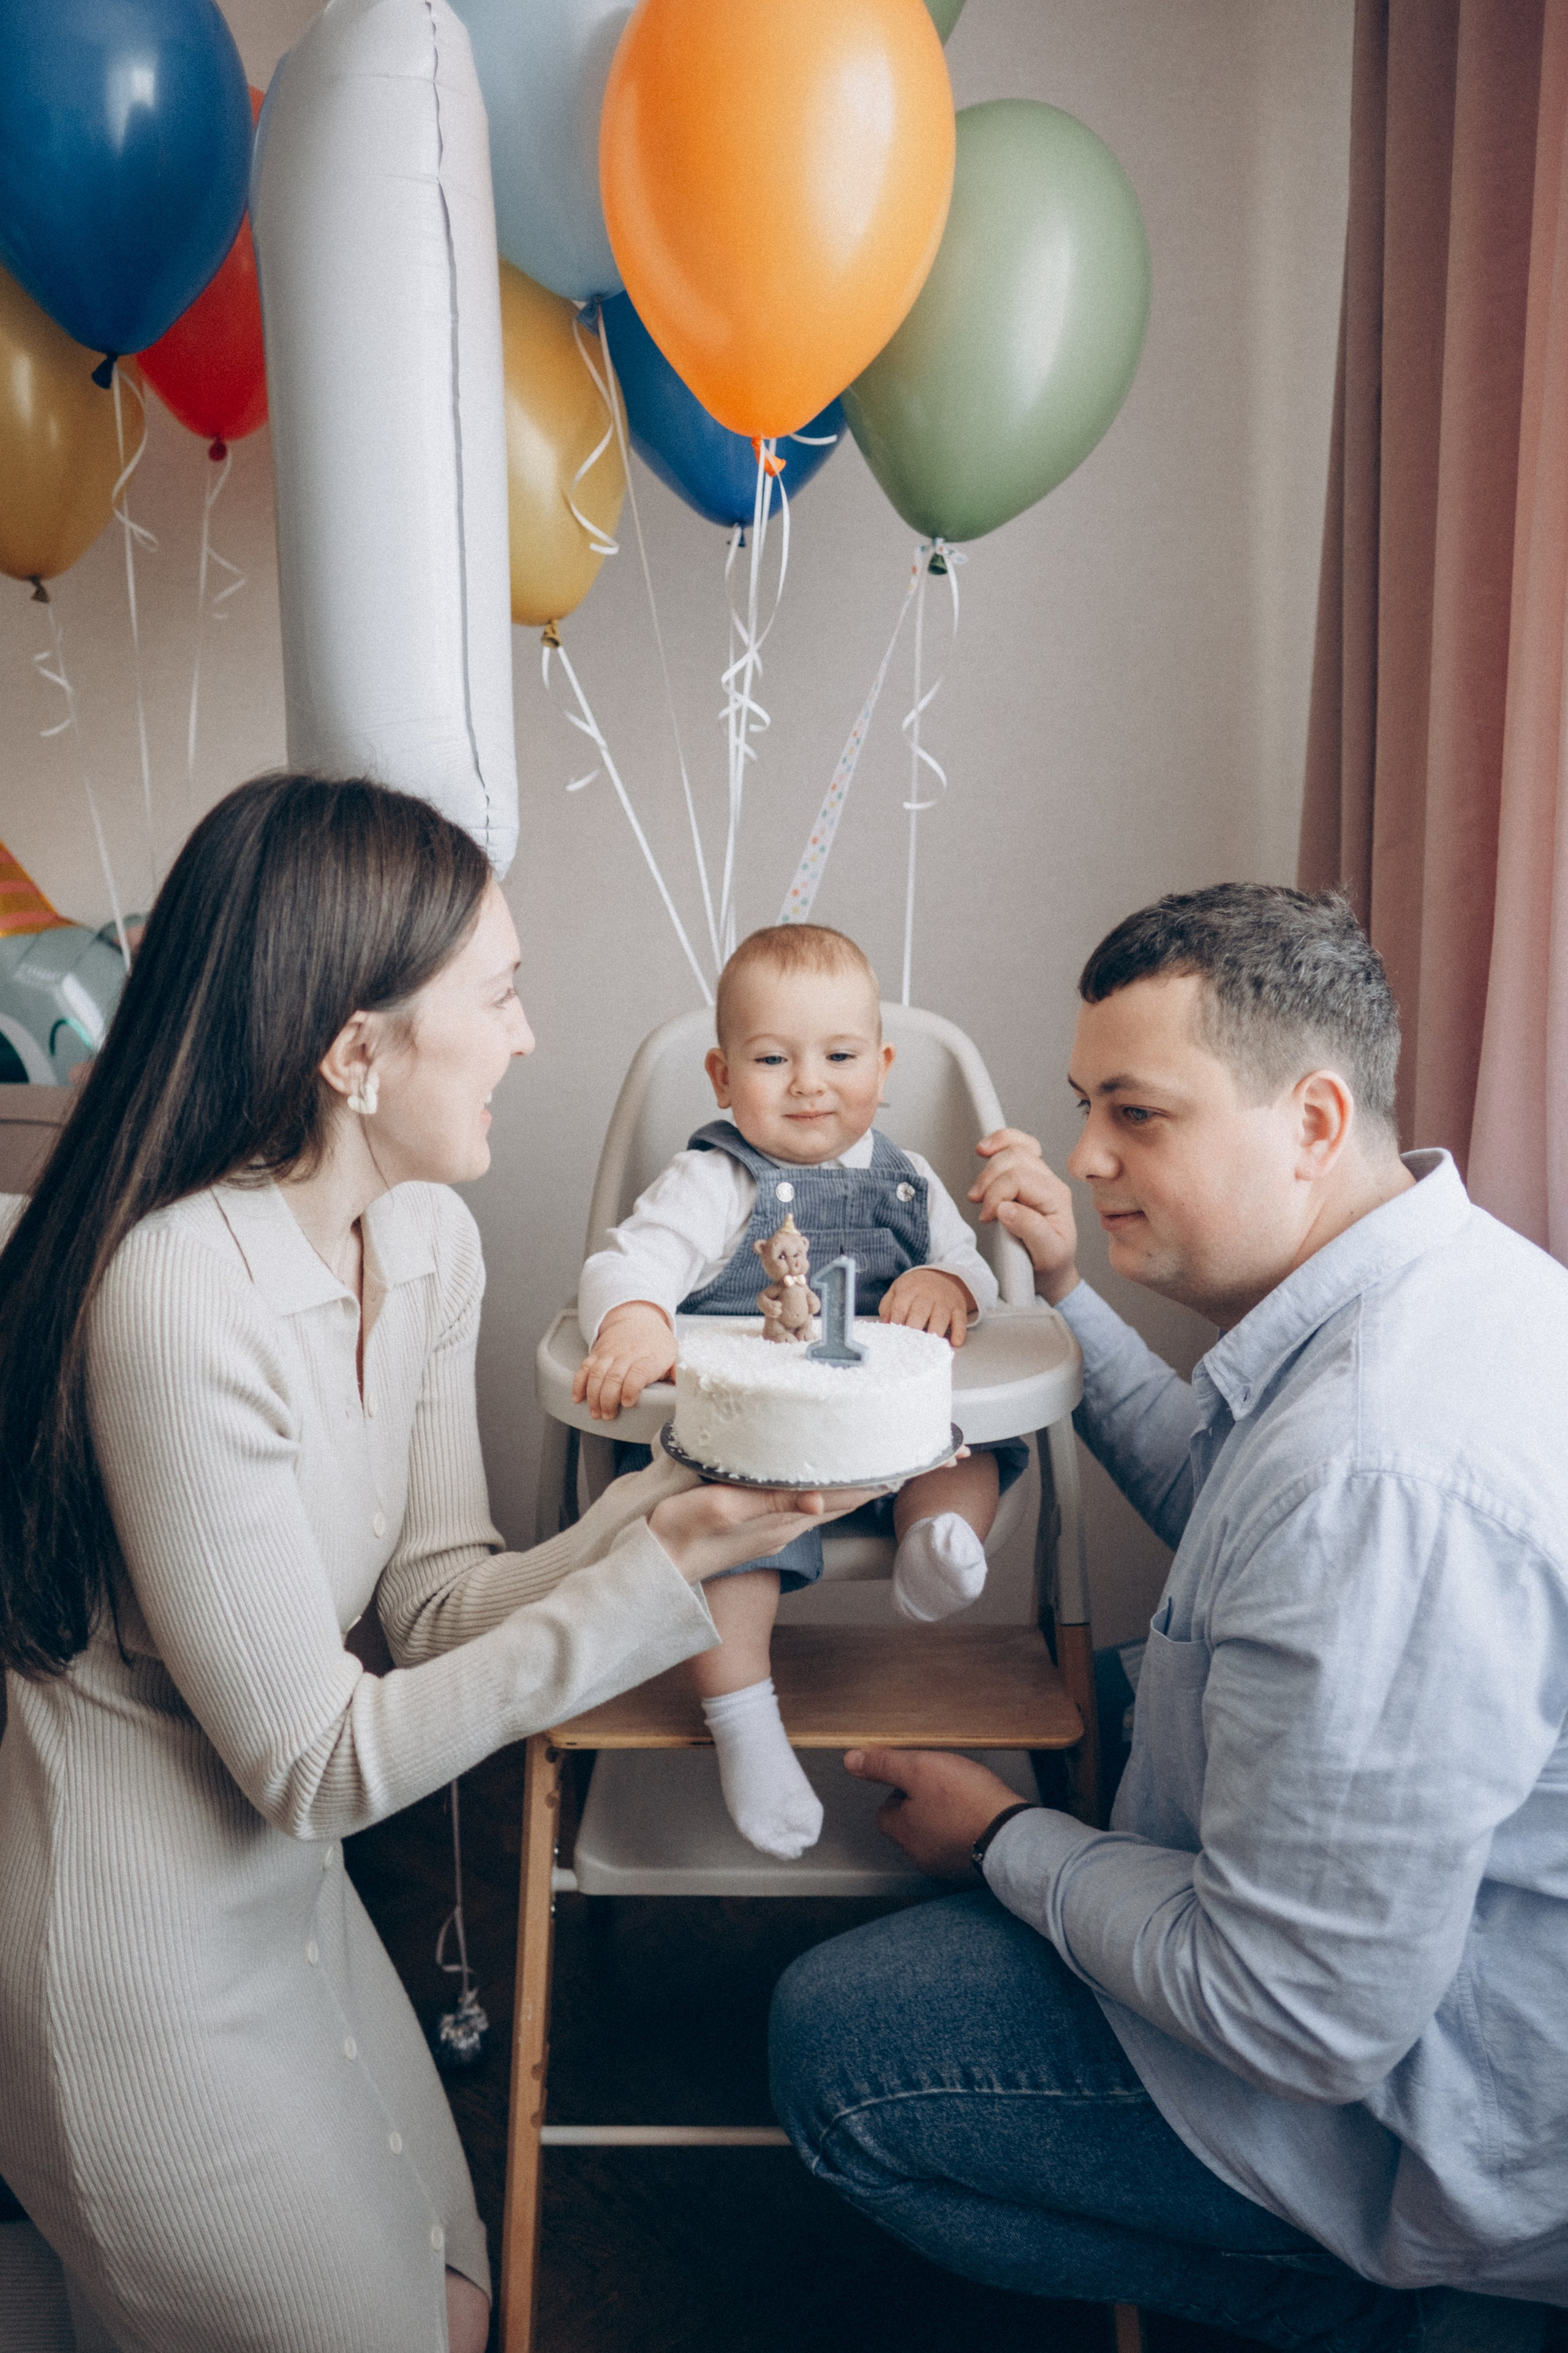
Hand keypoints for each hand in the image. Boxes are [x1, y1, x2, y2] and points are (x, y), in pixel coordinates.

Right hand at [572, 1302, 675, 1419]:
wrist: (638, 1317)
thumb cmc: (657, 1343)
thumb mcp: (674, 1355)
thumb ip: (679, 1374)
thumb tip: (686, 1389)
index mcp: (649, 1357)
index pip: (638, 1373)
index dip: (630, 1388)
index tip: (627, 1402)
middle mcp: (628, 1354)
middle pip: (614, 1377)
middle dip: (608, 1399)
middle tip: (608, 1415)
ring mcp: (610, 1354)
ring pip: (597, 1374)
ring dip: (593, 1395)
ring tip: (595, 1412)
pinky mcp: (597, 1354)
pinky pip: (584, 1368)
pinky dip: (579, 1383)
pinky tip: (578, 1398)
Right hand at [649, 1481, 884, 1585]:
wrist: (656, 1568)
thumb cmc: (680, 1532)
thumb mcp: (722, 1508)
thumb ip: (771, 1502)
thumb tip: (818, 1502)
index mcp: (780, 1519)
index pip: (838, 1498)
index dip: (869, 1482)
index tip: (899, 1465)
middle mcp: (784, 1527)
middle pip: (838, 1502)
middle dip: (865, 1483)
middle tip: (893, 1461)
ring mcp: (770, 1531)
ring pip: (821, 1506)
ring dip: (845, 1489)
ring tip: (867, 1470)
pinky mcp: (755, 1531)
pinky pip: (800, 1509)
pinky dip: (819, 1494)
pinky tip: (817, 1486)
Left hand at [844, 1747, 1027, 1877]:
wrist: (1012, 1834)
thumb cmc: (968, 1801)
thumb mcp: (919, 1769)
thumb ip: (884, 1764)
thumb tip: (851, 1760)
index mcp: (904, 1832)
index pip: (886, 1812)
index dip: (899, 1791)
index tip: (919, 1778)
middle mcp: (921, 1854)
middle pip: (910, 1825)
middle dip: (923, 1806)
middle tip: (944, 1785)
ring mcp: (948, 1864)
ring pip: (935, 1836)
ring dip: (945, 1819)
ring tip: (964, 1798)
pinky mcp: (973, 1868)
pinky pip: (960, 1846)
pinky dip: (965, 1831)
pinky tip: (979, 1815)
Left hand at [879, 1266, 973, 1347]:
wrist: (942, 1276)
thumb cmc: (915, 1289)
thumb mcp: (898, 1290)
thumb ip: (888, 1306)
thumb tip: (885, 1325)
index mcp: (909, 1289)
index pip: (900, 1306)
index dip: (896, 1322)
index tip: (894, 1336)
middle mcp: (928, 1293)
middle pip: (920, 1311)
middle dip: (914, 1328)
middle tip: (909, 1344)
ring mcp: (944, 1301)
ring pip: (940, 1317)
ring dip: (935, 1331)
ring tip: (929, 1346)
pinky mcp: (958, 1308)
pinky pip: (960, 1320)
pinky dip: (959, 1332)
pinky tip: (955, 1343)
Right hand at [970, 1128, 1079, 1304]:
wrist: (1051, 1272)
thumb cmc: (1050, 1263)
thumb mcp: (1047, 1255)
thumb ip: (1030, 1230)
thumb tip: (1005, 1208)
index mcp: (1056, 1198)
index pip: (1019, 1179)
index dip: (996, 1194)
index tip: (987, 1217)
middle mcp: (1049, 1183)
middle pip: (1015, 1158)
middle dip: (990, 1179)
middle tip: (978, 1203)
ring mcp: (1038, 1176)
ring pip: (1013, 1148)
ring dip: (989, 1165)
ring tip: (978, 1191)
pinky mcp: (1026, 1175)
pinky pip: (1016, 1145)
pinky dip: (999, 1142)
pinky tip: (985, 1149)